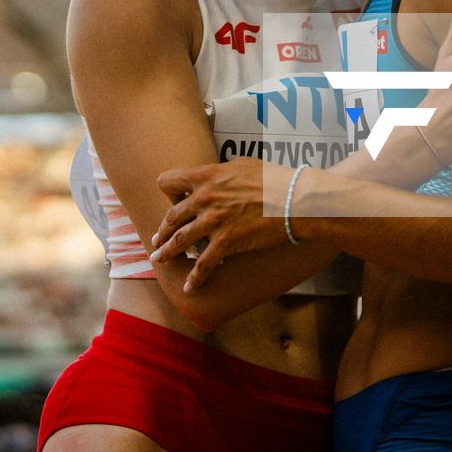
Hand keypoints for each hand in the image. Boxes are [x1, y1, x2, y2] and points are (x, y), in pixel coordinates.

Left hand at [147, 157, 288, 290]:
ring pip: (179, 241)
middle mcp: (203, 198)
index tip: (172, 201)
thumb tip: (216, 175)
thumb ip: (221, 172)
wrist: (293, 199)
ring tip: (159, 258)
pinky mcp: (225, 242)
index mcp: (206, 176)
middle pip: (171, 216)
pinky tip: (189, 287)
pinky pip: (203, 264)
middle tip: (157, 238)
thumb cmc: (273, 179)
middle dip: (162, 230)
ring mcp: (212, 222)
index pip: (167, 181)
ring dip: (167, 252)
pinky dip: (194, 278)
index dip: (168, 191)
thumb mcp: (242, 164)